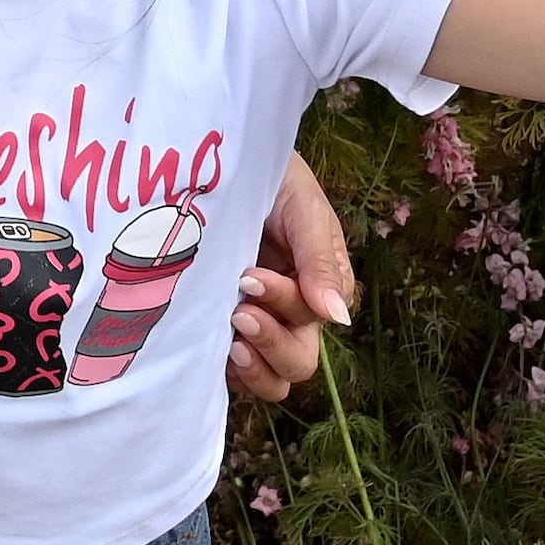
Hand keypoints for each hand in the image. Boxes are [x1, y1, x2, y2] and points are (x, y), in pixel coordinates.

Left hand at [229, 148, 355, 403]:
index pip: (312, 322)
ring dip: (253, 368)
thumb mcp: (305, 212)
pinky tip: (205, 345)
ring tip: (229, 341)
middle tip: (239, 312)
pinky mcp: (223, 329)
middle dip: (272, 344)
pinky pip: (230, 371)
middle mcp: (293, 315)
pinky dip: (222, 368)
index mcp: (321, 289)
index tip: (251, 275)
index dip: (284, 306)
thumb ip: (320, 261)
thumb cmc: (277, 183)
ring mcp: (259, 324)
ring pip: (270, 378)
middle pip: (296, 363)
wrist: (231, 165)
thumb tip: (338, 318)